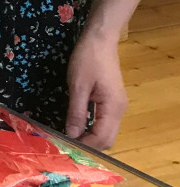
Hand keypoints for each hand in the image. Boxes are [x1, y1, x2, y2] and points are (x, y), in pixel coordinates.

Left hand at [65, 28, 126, 147]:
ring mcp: (117, 106)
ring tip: (70, 138)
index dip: (85, 146)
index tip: (66, 148)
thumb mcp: (78, 86)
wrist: (100, 39)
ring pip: (107, 132)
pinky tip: (78, 127)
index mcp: (113, 107)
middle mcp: (119, 110)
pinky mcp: (112, 101)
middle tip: (67, 145)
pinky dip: (93, 129)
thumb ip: (76, 112)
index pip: (102, 138)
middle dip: (89, 146)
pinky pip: (104, 122)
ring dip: (91, 138)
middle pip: (107, 139)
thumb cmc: (88, 59)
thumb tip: (72, 135)